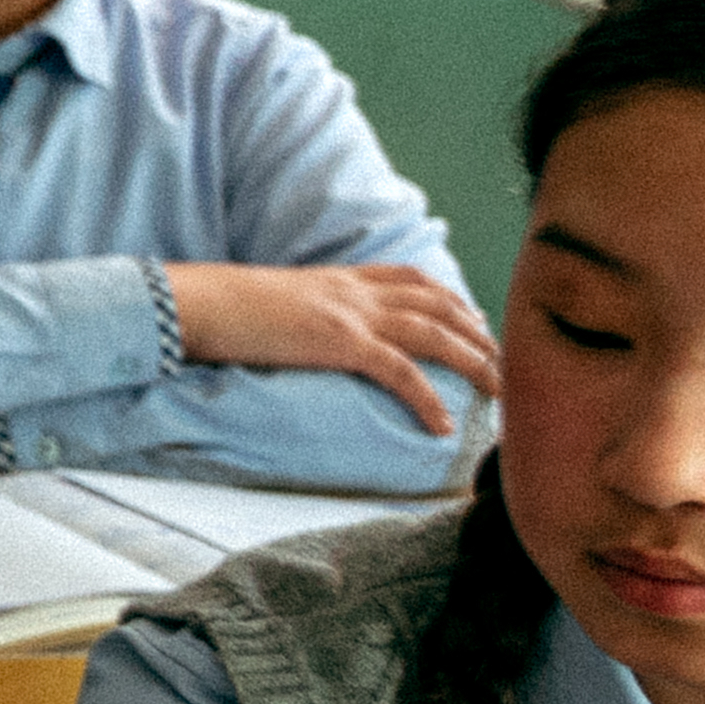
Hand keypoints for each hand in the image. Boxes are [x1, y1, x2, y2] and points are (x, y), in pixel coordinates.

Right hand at [169, 260, 502, 434]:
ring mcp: (351, 314)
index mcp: (338, 278)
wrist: (196, 302)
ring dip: (476, 362)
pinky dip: (428, 398)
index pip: (410, 278)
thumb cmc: (220, 307)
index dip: (449, 297)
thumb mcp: (272, 301)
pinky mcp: (341, 342)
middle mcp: (354, 290)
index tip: (473, 316)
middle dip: (479, 332)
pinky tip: (444, 425)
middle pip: (437, 305)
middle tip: (508, 361)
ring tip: (502, 391)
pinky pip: (400, 372)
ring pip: (435, 333)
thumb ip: (302, 311)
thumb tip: (306, 331)